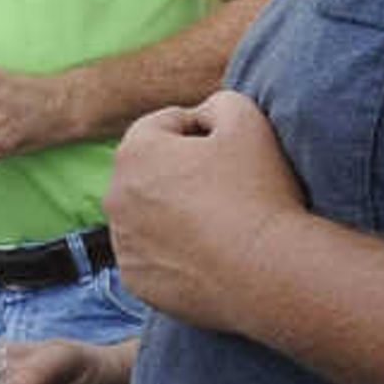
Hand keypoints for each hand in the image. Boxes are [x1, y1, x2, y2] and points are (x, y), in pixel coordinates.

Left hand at [104, 88, 308, 330]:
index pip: (163, 125)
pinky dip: (172, 252)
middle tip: (227, 188)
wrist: (269, 272)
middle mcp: (115, 197)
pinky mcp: (136, 281)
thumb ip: (218, 103)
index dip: (201, 131)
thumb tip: (203, 114)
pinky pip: (151, 256)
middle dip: (181, 172)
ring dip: (173, 213)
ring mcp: (122, 243)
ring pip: (147, 215)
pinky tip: (208, 254)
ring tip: (218, 223)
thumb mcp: (247, 119)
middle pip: (150, 171)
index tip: (230, 152)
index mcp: (134, 152)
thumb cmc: (258, 192)